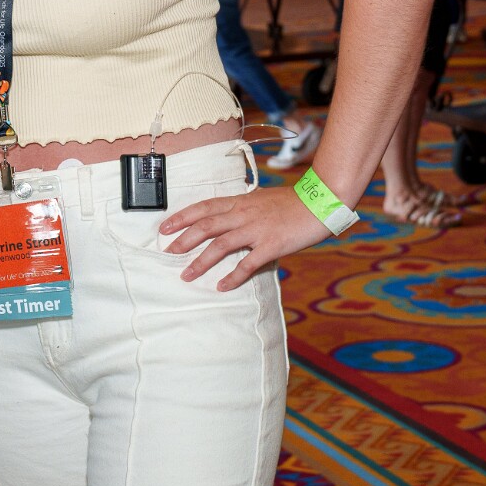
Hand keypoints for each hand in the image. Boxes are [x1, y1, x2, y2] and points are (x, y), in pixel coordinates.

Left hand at [159, 185, 331, 289]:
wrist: (320, 202)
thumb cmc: (292, 202)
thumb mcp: (261, 199)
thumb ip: (243, 207)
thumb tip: (228, 215)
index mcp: (240, 201)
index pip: (204, 207)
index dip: (182, 216)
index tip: (165, 227)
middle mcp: (244, 214)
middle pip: (206, 226)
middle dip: (184, 239)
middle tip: (168, 251)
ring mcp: (257, 229)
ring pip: (221, 245)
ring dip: (201, 261)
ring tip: (187, 274)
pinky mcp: (272, 245)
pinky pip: (248, 263)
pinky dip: (233, 276)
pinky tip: (222, 286)